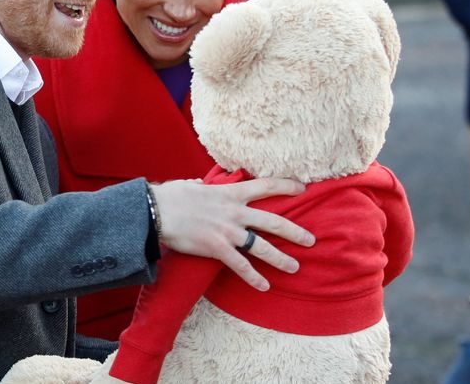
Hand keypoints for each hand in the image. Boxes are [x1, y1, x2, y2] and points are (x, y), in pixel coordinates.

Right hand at [149, 178, 314, 290]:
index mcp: (231, 193)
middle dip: (294, 232)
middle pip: (273, 222)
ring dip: (281, 258)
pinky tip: (265, 286)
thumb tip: (201, 183)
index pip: (265, 185)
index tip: (302, 188)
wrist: (158, 212)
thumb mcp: (193, 185)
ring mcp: (228, 231)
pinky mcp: (218, 248)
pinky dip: (254, 277)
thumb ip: (204, 185)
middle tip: (311, 240)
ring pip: (262, 247)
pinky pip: (241, 266)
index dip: (286, 186)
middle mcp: (235, 212)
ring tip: (294, 267)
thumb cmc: (172, 196)